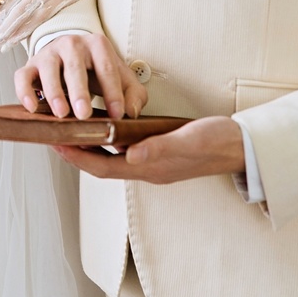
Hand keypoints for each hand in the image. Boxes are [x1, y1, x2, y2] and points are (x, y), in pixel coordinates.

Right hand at [15, 32, 147, 119]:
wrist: (71, 56)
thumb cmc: (98, 71)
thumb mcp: (123, 79)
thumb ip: (134, 96)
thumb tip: (131, 113)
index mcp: (97, 45)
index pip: (106, 68)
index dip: (112, 92)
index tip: (116, 115)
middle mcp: (71, 44)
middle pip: (75, 66)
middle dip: (79, 91)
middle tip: (84, 114)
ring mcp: (49, 53)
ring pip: (48, 69)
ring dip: (54, 91)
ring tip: (61, 113)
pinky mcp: (30, 65)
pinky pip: (22, 76)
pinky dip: (24, 91)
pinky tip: (32, 108)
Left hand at [53, 116, 245, 183]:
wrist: (245, 147)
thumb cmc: (220, 141)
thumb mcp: (190, 140)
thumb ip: (161, 148)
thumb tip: (129, 154)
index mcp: (151, 169)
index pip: (103, 168)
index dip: (77, 157)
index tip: (55, 143)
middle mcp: (148, 169)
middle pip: (102, 165)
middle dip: (76, 151)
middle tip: (52, 134)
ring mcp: (154, 163)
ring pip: (112, 159)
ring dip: (90, 146)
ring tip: (69, 128)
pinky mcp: (160, 153)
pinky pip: (125, 151)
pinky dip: (109, 140)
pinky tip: (103, 126)